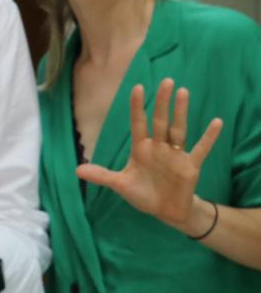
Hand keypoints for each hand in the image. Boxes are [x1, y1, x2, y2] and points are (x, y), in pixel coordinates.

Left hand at [76, 79, 221, 228]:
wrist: (166, 211)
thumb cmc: (143, 193)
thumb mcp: (120, 185)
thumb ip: (102, 176)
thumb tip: (77, 170)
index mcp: (141, 148)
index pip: (138, 123)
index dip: (137, 107)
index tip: (137, 87)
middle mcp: (159, 147)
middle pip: (160, 121)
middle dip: (162, 102)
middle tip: (166, 81)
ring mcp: (175, 155)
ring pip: (179, 129)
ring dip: (181, 112)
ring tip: (183, 92)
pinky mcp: (191, 166)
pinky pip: (201, 149)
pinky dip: (209, 137)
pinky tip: (216, 122)